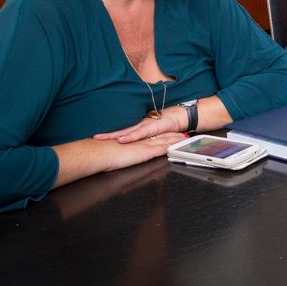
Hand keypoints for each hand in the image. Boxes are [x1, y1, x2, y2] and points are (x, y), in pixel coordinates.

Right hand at [53, 130, 189, 188]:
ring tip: (186, 137)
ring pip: (163, 141)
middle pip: (159, 136)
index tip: (169, 132)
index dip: (161, 134)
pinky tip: (178, 145)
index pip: (150, 136)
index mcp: (134, 140)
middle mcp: (140, 141)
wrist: (100, 152)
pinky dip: (171, 146)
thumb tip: (118, 152)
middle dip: (171, 135)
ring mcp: (144, 145)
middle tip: (183, 133)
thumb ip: (120, 149)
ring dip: (175, 139)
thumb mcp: (114, 150)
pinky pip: (162, 148)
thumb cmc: (103, 153)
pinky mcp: (146, 151)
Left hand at [94, 108, 188, 143]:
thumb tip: (130, 141)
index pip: (121, 129)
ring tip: (101, 137)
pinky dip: (130, 137)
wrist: (178, 117)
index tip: (96, 136)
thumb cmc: (164, 125)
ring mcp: (144, 125)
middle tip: (93, 137)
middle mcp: (138, 124)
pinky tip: (121, 140)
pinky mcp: (152, 127)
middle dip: (106, 134)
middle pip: (119, 129)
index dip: (109, 133)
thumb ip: (142, 135)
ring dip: (113, 134)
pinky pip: (139, 133)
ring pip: (126, 130)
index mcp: (137, 126)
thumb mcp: (151, 131)